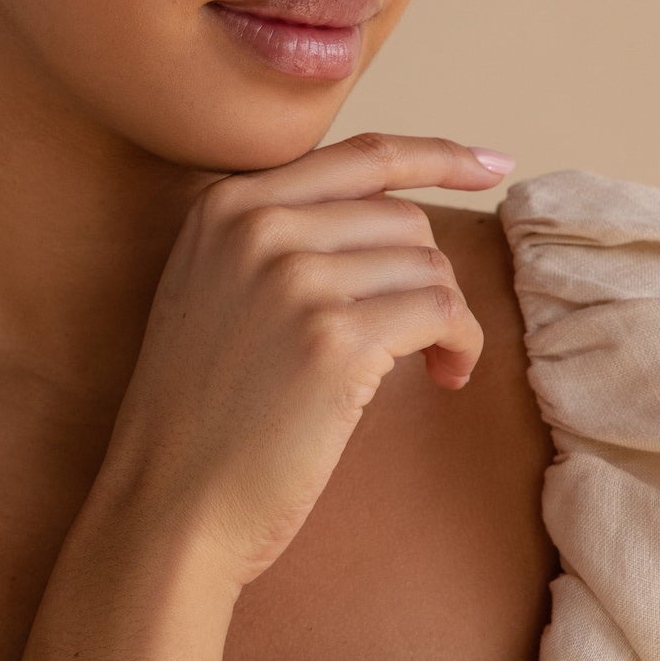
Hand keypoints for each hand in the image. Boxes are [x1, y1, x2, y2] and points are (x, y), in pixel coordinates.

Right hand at [96, 133, 511, 588]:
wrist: (168, 504)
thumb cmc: (199, 420)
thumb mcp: (212, 296)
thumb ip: (276, 243)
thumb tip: (396, 218)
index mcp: (225, 207)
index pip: (358, 157)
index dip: (435, 156)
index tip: (491, 164)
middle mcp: (257, 227)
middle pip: (402, 218)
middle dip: (429, 277)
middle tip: (428, 337)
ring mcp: (294, 279)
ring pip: (428, 265)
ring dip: (448, 319)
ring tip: (432, 366)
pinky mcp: (334, 339)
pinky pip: (441, 312)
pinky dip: (461, 344)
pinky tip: (444, 377)